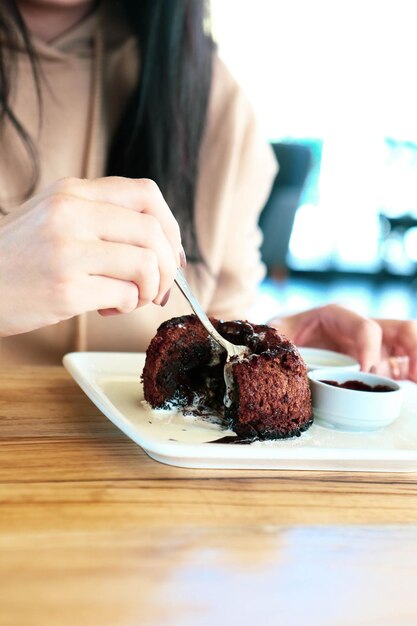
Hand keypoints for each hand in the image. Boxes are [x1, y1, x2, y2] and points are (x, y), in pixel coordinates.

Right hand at [0, 177, 182, 336]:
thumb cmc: (18, 257)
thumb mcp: (52, 216)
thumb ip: (99, 216)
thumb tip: (160, 241)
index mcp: (72, 192)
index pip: (147, 194)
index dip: (171, 226)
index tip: (171, 253)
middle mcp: (71, 214)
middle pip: (154, 230)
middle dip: (167, 265)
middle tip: (158, 287)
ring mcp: (67, 251)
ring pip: (146, 263)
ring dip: (150, 288)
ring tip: (130, 298)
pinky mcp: (66, 289)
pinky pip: (125, 296)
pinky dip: (127, 307)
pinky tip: (106, 309)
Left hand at [269, 304, 416, 380]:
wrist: (288, 338)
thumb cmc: (285, 331)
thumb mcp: (277, 330)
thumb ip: (276, 336)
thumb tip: (274, 345)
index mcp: (340, 316)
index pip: (366, 327)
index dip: (370, 349)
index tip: (366, 373)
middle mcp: (363, 327)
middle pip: (403, 329)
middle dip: (414, 350)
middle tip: (413, 378)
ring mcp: (374, 345)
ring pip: (408, 346)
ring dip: (416, 362)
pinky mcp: (378, 362)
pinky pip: (402, 366)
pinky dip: (411, 375)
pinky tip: (413, 387)